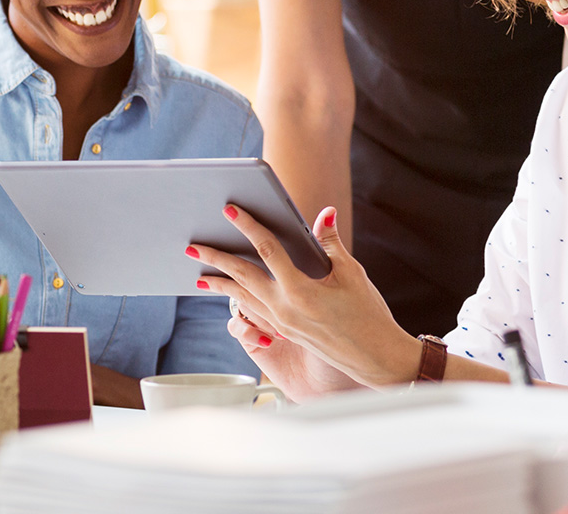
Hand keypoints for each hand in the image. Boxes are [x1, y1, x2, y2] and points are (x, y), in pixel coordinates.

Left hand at [192, 204, 420, 388]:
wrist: (375, 357)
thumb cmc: (368, 315)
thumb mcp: (352, 274)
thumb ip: (330, 243)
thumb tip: (324, 213)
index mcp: (301, 291)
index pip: (267, 250)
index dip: (248, 226)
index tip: (230, 210)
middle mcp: (284, 309)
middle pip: (242, 278)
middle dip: (215, 260)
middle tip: (192, 246)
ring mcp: (281, 324)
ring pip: (243, 299)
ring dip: (221, 284)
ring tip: (201, 274)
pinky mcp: (284, 331)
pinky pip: (254, 312)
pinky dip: (239, 300)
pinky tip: (230, 293)